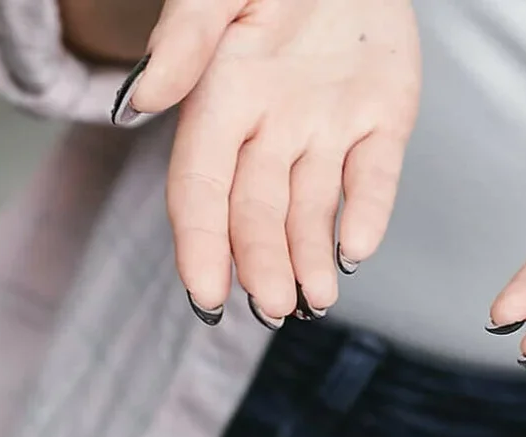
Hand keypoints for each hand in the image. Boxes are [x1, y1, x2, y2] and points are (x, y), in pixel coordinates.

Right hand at [116, 0, 419, 327]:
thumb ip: (186, 39)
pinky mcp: (383, 119)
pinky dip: (366, 215)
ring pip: (311, 209)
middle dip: (261, 265)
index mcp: (222, 97)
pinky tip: (356, 251)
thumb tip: (143, 101)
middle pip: (256, 212)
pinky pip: (374, 177)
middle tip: (273, 308)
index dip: (201, 245)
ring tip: (314, 302)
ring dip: (308, 260)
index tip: (206, 294)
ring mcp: (327, 126)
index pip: (201, 188)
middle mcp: (271, 126)